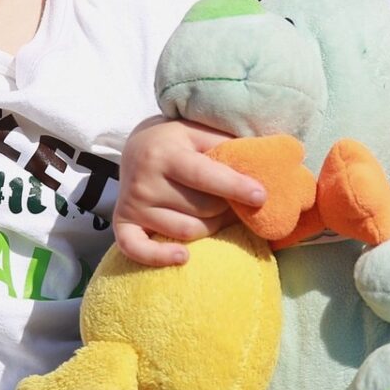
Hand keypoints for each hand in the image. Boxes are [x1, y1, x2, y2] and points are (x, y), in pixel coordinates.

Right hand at [111, 118, 265, 265]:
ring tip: (221, 216)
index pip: (204, 175)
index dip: (234, 187)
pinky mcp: (122, 223)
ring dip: (211, 228)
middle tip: (240, 203)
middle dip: (227, 208)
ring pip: (185, 231)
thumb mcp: (200, 132)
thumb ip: (227, 145)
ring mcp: (133, 204)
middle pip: (201, 209)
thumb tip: (267, 161)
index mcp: (166, 153)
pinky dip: (159, 257)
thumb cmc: (180, 141)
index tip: (261, 196)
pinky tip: (183, 257)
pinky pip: (138, 249)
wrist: (136, 145)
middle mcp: (145, 180)